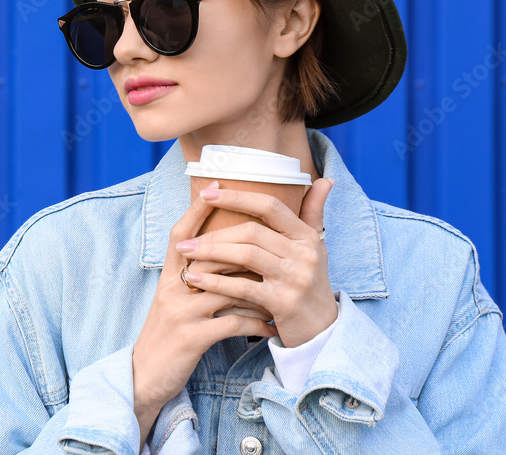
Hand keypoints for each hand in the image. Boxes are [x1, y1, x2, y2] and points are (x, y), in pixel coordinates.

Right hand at [131, 181, 278, 449]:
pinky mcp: (191, 338)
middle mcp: (172, 289)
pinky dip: (256, 323)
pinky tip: (272, 326)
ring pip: (227, 287)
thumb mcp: (175, 302)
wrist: (144, 376)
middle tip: (276, 237)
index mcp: (168, 277)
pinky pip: (232, 323)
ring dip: (259, 287)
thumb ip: (194, 278)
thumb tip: (223, 255)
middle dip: (244, 244)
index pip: (181, 234)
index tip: (217, 184)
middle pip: (209, 254)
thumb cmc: (168, 336)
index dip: (197, 209)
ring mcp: (181, 312)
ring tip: (284, 285)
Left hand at [175, 177, 336, 347]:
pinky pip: (244, 286)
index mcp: (307, 236)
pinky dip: (216, 281)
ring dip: (211, 252)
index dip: (237, 197)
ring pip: (246, 255)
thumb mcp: (315, 248)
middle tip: (186, 239)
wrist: (323, 331)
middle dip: (215, 233)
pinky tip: (195, 278)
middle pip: (252, 231)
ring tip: (186, 253)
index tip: (205, 192)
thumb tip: (324, 179)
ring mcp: (296, 278)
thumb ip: (313, 213)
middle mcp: (305, 254)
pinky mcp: (284, 303)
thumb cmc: (310, 283)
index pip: (270, 206)